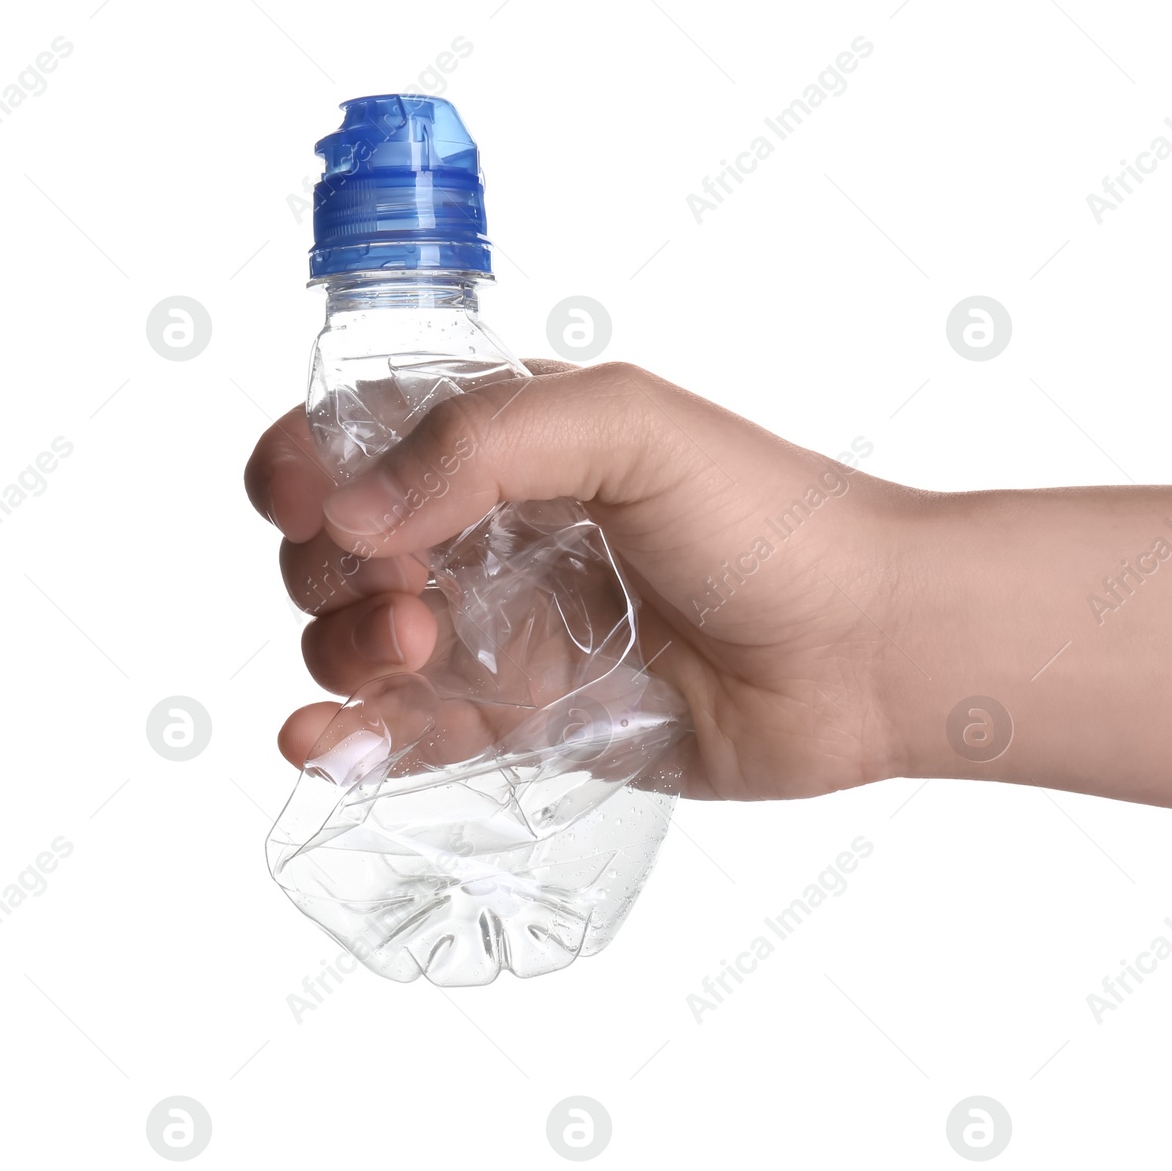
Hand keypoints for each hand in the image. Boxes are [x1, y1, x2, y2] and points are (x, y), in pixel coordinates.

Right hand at [245, 361, 908, 799]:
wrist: (866, 650)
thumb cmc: (771, 521)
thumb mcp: (629, 426)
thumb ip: (483, 441)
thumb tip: (351, 510)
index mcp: (511, 444)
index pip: (358, 436)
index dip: (305, 466)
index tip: (306, 505)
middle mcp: (497, 535)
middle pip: (340, 549)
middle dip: (329, 572)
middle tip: (411, 597)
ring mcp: (509, 633)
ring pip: (361, 642)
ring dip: (342, 649)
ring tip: (414, 651)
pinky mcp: (530, 723)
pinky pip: (410, 735)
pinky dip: (348, 741)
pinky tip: (325, 744)